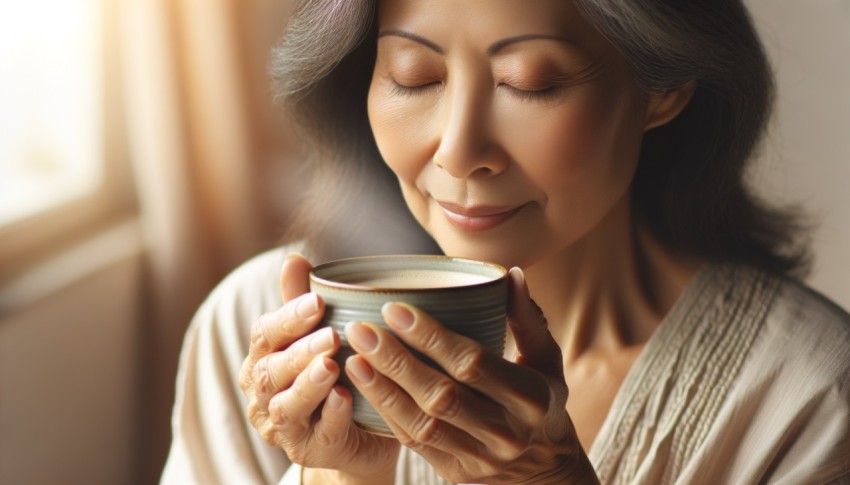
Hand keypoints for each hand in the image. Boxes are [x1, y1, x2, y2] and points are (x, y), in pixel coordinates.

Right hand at [238, 253, 399, 483]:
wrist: (361, 433)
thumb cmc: (335, 375)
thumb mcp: (318, 336)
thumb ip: (302, 302)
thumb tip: (293, 257)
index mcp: (262, 360)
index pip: (264, 335)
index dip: (287, 318)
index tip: (316, 302)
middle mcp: (264, 395)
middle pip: (270, 372)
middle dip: (299, 352)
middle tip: (330, 336)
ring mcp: (285, 427)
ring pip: (286, 407)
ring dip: (308, 385)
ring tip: (331, 367)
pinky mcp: (311, 450)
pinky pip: (319, 435)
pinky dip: (331, 416)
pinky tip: (346, 399)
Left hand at [342, 267, 598, 483]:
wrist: (544, 472)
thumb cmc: (541, 402)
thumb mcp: (546, 361)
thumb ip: (527, 318)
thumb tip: (510, 273)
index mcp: (530, 398)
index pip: (472, 364)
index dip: (431, 337)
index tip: (395, 309)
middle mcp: (505, 432)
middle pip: (441, 395)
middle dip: (396, 361)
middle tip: (361, 330)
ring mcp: (479, 458)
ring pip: (422, 424)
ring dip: (383, 390)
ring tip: (354, 358)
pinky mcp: (455, 472)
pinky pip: (414, 444)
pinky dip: (387, 414)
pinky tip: (365, 388)